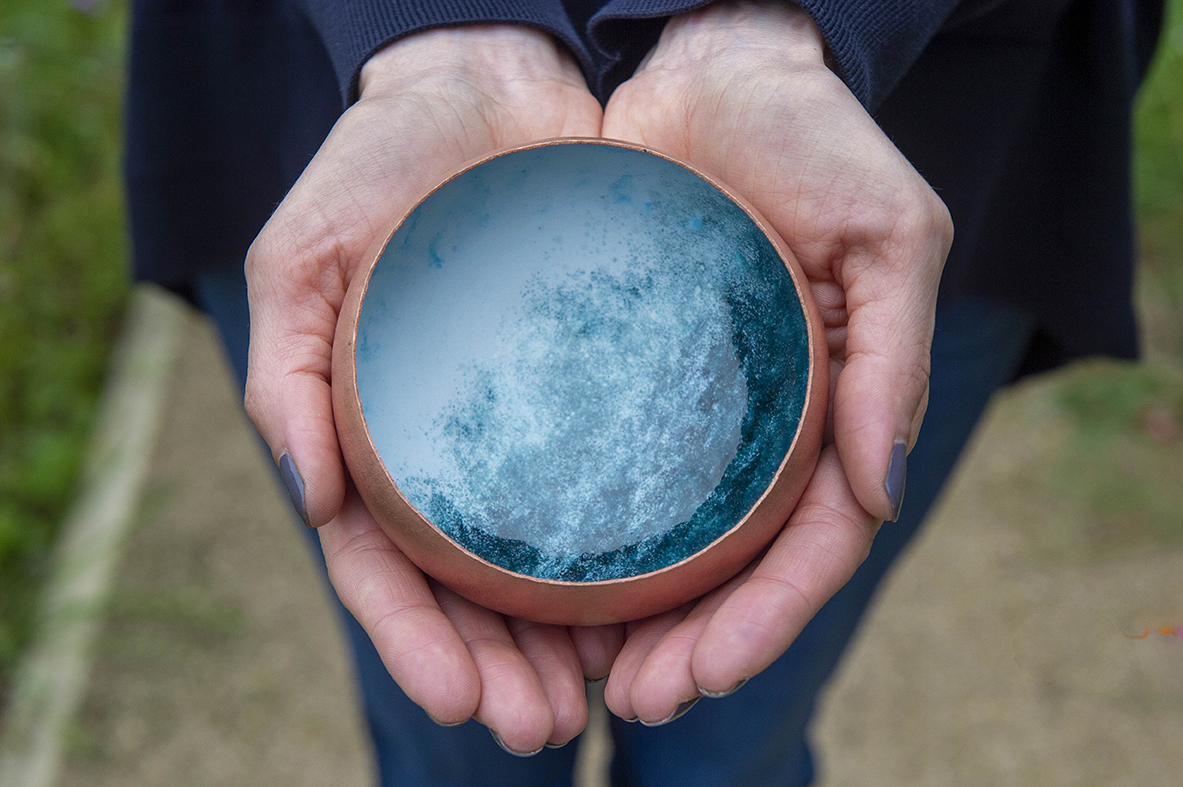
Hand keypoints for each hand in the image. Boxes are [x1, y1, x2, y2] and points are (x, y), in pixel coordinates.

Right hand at [243, 26, 616, 751]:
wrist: (491, 88)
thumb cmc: (382, 168)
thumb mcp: (305, 252)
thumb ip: (286, 367)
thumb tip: (310, 491)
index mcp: (377, 438)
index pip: (385, 566)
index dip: (415, 641)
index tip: (461, 698)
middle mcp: (460, 452)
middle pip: (473, 589)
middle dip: (500, 668)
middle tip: (542, 725)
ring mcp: (535, 429)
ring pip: (550, 561)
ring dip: (571, 641)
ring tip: (607, 695)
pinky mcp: (608, 388)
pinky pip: (625, 485)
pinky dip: (638, 554)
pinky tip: (664, 602)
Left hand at [598, 1, 951, 722]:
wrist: (714, 69)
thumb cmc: (814, 141)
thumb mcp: (888, 234)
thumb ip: (893, 360)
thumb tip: (880, 495)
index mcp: (834, 409)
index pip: (814, 543)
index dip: (768, 618)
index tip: (705, 674)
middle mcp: (759, 429)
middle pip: (733, 567)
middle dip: (693, 645)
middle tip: (633, 702)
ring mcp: (688, 411)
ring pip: (665, 542)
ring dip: (629, 620)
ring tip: (573, 677)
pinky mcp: (618, 377)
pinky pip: (598, 470)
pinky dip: (577, 537)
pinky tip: (537, 584)